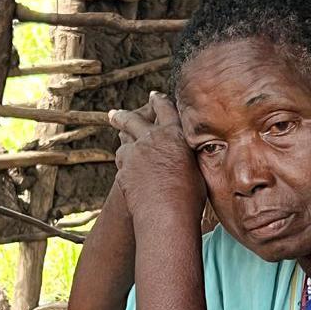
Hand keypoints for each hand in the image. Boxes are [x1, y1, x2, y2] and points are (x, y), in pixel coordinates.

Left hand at [109, 92, 205, 225]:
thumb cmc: (190, 196)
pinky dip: (124, 167)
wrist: (168, 214)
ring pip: (123, 144)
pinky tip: (127, 173)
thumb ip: (187, 156)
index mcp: (174, 134)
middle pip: (132, 120)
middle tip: (114, 114)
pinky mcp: (123, 171)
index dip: (158, 101)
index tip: (153, 96)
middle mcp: (151, 139)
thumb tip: (190, 157)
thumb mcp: (196, 168)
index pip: (165, 109)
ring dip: (123, 144)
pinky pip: (121, 166)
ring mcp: (134, 154)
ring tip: (122, 146)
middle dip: (123, 115)